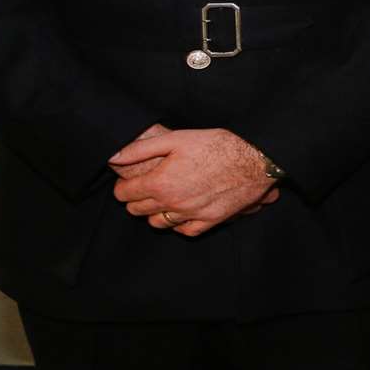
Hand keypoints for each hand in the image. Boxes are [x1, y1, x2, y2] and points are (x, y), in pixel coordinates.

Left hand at [110, 128, 280, 236]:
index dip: (123, 185)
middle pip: (137, 210)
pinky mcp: (209, 221)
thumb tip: (114, 157)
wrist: (255, 160)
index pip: (124, 194)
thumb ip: (141, 149)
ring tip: (164, 198)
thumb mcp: (177, 138)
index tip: (130, 180)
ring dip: (155, 212)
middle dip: (136, 198)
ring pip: (157, 223)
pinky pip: (183, 231)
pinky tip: (183, 211)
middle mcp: (171, 203)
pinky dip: (178, 223)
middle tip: (147, 186)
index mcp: (160, 182)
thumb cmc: (217, 145)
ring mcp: (190, 214)